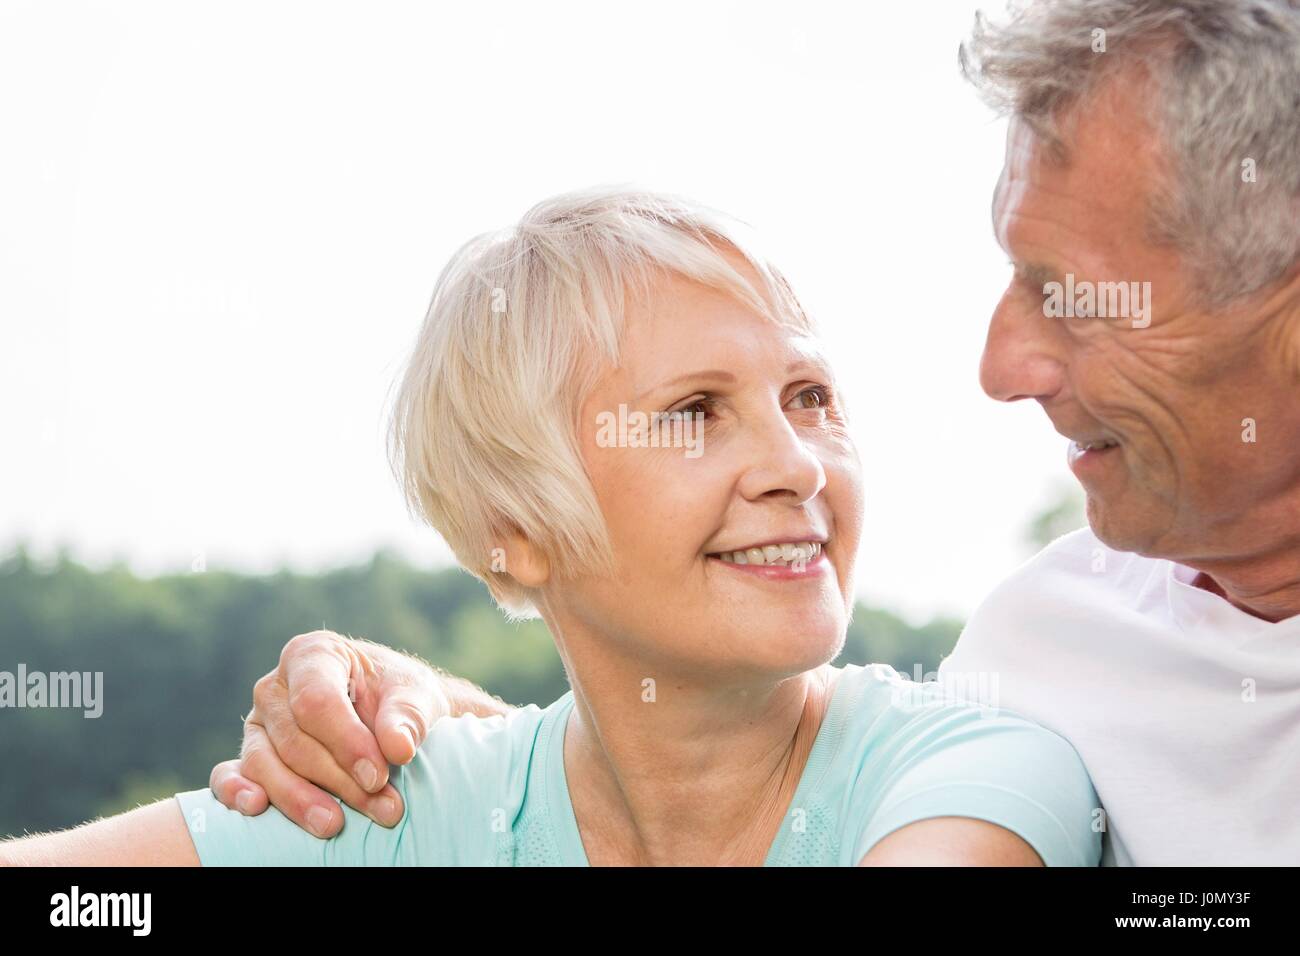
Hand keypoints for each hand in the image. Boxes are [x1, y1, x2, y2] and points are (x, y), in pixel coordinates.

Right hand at [209, 629, 446, 837]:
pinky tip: (256, 808)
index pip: (316, 701)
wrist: (393, 718)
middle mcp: (277, 687)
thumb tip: (398, 748)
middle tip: (383, 807)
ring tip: (335, 825)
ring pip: (265, 764)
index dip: (346, 742)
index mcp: (314, 654)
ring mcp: (258, 723)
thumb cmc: (400, 699)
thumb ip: (408, 717)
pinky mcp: (250, 757)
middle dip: (338, 780)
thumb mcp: (416, 697)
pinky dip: (235, 792)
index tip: (379, 775)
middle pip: (295, 740)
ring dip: (300, 800)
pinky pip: (227, 775)